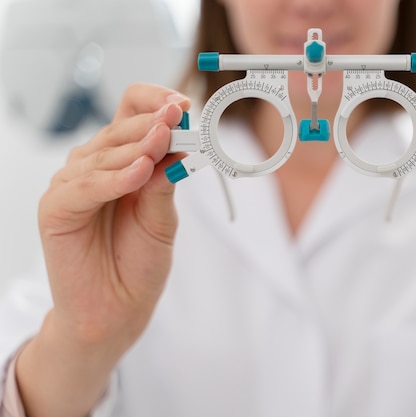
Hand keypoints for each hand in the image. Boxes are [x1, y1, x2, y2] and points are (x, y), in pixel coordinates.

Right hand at [38, 83, 189, 350]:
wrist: (117, 309)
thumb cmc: (138, 263)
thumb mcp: (162, 217)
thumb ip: (164, 180)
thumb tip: (177, 141)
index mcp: (123, 160)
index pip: (132, 110)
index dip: (157, 102)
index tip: (184, 106)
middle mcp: (95, 165)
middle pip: (121, 127)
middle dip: (155, 124)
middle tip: (180, 121)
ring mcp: (72, 184)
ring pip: (105, 153)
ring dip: (138, 147)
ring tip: (163, 144)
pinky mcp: (56, 208)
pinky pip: (86, 185)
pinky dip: (115, 178)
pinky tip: (139, 172)